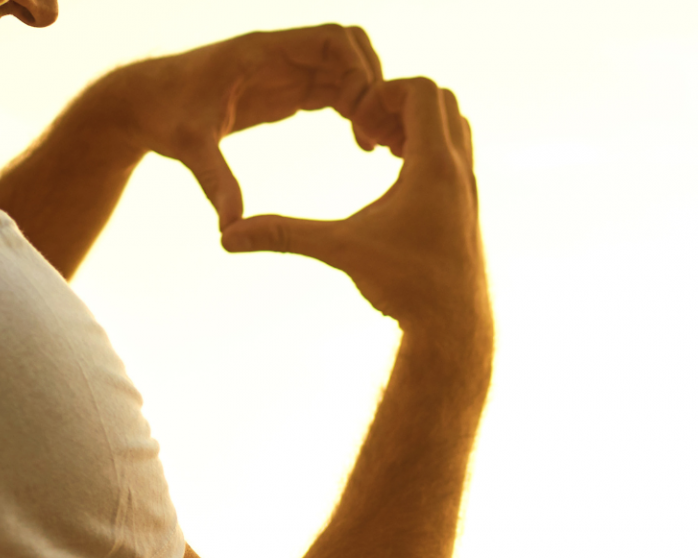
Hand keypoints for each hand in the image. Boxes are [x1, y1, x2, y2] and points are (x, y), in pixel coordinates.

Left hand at [106, 26, 392, 229]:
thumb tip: (230, 228)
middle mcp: (278, 54)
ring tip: (371, 144)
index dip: (359, 72)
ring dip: (367, 98)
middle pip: (349, 46)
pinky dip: (354, 107)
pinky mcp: (284, 87)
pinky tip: (359, 144)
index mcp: (261, 53)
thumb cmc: (164, 116)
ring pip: (346, 66)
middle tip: (373, 132)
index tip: (359, 119)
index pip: (332, 39)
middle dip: (372, 84)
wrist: (144, 103)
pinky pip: (333, 86)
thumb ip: (216, 183)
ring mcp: (283, 69)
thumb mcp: (191, 149)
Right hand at [221, 77, 485, 330]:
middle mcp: (460, 171)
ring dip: (418, 126)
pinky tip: (397, 179)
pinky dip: (428, 150)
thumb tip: (228, 237)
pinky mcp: (468, 207)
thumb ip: (284, 235)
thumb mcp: (340, 250)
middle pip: (443, 99)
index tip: (358, 124)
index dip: (385, 93)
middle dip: (401, 104)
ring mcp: (469, 188)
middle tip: (368, 132)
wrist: (452, 328)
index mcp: (434, 166)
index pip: (422, 89)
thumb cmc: (406, 288)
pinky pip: (455, 155)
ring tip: (382, 151)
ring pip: (454, 126)